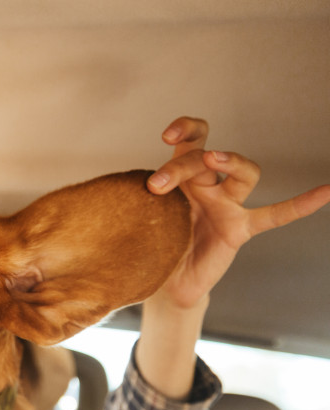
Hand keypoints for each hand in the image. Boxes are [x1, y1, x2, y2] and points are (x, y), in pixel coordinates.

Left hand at [146, 116, 329, 309]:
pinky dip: (300, 204)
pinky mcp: (241, 227)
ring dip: (231, 162)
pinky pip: (275, 214)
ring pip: (243, 172)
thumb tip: (102, 225)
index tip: (167, 136)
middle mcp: (206, 184)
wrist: (165, 279)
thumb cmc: (150, 246)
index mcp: (180, 177)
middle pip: (205, 156)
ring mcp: (227, 204)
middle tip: (157, 184)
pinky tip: (328, 191)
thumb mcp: (135, 226)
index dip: (185, 130)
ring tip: (215, 159)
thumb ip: (128, 218)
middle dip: (182, 164)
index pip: (189, 140)